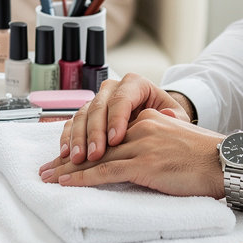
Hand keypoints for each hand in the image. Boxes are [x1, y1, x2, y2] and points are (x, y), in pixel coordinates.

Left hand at [39, 108, 225, 197]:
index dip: (82, 145)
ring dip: (67, 170)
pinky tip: (67, 184)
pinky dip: (83, 179)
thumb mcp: (176, 138)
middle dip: (67, 158)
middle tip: (45, 169)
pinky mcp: (144, 164)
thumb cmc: (205, 156)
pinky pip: (106, 172)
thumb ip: (157, 137)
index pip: (105, 132)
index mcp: (145, 120)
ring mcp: (140, 145)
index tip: (64, 156)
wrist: (225, 162)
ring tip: (48, 179)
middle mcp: (139, 128)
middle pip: (95, 144)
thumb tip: (145, 143)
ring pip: (95, 158)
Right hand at [43, 73, 191, 166]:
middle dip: (94, 133)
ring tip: (78, 159)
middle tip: (94, 155)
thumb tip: (167, 115)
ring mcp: (97, 101)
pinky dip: (68, 139)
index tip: (115, 140)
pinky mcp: (87, 115)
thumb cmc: (167, 119)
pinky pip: (72, 124)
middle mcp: (113, 89)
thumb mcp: (177, 117)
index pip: (122, 98)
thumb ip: (174, 117)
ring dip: (78, 138)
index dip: (116, 119)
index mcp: (135, 84)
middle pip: (98, 107)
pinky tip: (66, 154)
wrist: (158, 121)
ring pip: (82, 115)